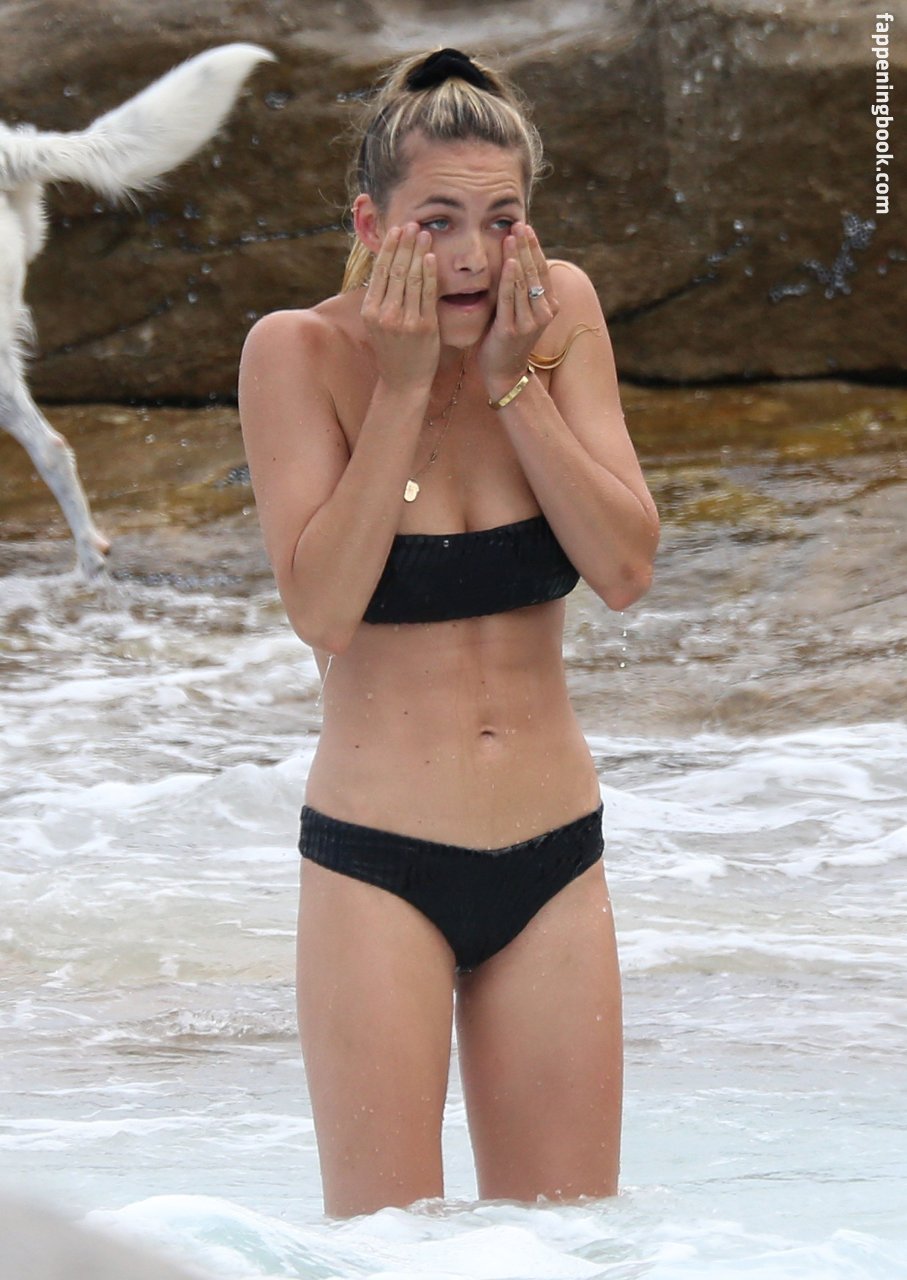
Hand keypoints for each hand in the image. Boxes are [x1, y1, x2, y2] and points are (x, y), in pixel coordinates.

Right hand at [360, 222, 439, 391]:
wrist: (404, 381)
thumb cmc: (393, 350)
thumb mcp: (379, 323)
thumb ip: (381, 298)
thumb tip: (386, 267)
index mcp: (370, 310)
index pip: (380, 271)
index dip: (389, 247)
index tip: (397, 229)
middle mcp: (384, 314)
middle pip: (394, 270)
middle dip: (404, 244)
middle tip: (412, 223)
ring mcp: (403, 320)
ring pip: (410, 278)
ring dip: (417, 252)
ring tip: (424, 233)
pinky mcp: (423, 327)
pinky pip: (426, 294)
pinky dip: (428, 273)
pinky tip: (431, 257)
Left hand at [476, 222, 557, 395]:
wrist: (505, 373)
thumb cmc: (509, 339)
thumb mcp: (522, 311)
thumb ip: (522, 289)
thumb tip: (516, 258)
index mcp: (549, 306)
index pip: (542, 270)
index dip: (534, 247)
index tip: (526, 227)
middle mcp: (543, 313)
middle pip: (535, 272)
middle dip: (527, 246)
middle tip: (519, 223)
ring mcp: (528, 322)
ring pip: (524, 282)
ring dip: (518, 256)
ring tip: (512, 235)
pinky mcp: (510, 329)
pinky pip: (510, 299)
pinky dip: (510, 279)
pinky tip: (510, 261)